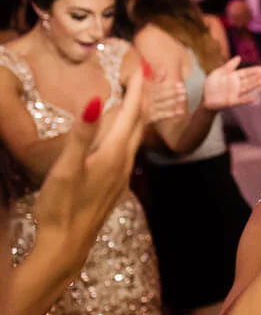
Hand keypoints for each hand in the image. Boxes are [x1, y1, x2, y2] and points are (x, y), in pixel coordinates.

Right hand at [36, 68, 146, 253]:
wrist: (66, 246)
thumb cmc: (62, 207)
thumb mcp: (66, 167)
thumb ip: (81, 134)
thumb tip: (98, 100)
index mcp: (114, 154)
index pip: (131, 115)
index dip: (137, 90)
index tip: (142, 68)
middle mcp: (123, 164)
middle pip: (138, 125)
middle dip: (142, 100)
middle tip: (144, 78)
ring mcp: (120, 177)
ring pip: (134, 139)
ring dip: (137, 118)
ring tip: (135, 102)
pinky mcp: (113, 188)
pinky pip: (127, 153)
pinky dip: (127, 135)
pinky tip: (120, 139)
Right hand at [146, 70, 186, 122]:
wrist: (132, 113)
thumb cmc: (142, 97)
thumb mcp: (147, 86)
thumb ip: (157, 79)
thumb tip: (165, 69)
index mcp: (147, 90)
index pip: (160, 87)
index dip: (170, 85)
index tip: (180, 84)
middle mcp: (147, 99)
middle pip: (161, 95)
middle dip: (173, 92)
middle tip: (185, 90)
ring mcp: (148, 109)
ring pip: (161, 105)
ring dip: (172, 102)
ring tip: (183, 98)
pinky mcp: (149, 118)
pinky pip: (159, 116)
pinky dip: (168, 114)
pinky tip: (177, 112)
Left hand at [202, 56, 260, 110]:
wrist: (205, 99)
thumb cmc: (211, 86)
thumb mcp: (218, 73)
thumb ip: (228, 66)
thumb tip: (239, 57)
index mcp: (233, 77)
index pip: (245, 72)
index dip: (254, 70)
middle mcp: (236, 85)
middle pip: (249, 80)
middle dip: (257, 77)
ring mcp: (235, 93)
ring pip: (247, 88)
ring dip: (254, 85)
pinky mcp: (232, 101)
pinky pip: (241, 101)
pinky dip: (247, 100)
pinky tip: (254, 98)